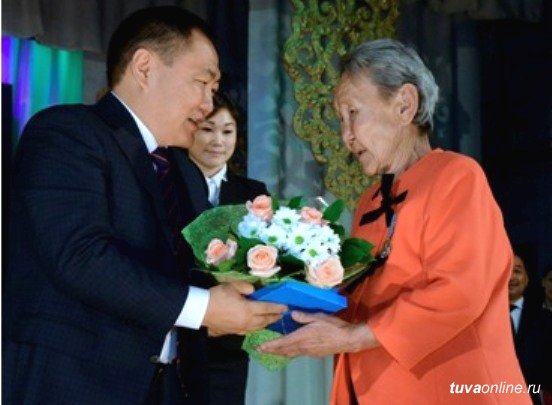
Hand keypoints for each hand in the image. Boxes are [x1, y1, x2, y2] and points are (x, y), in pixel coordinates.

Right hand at [202, 281, 286, 335]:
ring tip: (270, 321)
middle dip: (274, 318)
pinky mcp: (233, 332)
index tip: (285, 307)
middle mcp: (247, 321)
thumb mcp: (232, 286)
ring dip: (265, 324)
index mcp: (248, 309)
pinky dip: (255, 328)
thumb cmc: (217, 296)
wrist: (200, 311)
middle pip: (264, 320)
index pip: (267, 308)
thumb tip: (253, 290)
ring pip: (257, 327)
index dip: (277, 308)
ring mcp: (240, 328)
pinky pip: (248, 331)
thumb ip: (245, 287)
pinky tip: (255, 326)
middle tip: (281, 315)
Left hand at [257, 311, 378, 356]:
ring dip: (279, 353)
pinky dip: (289, 353)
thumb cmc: (334, 326)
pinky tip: (289, 351)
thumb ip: (304, 316)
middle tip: (261, 350)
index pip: (282, 343)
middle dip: (271, 351)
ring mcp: (309, 352)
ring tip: (271, 351)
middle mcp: (303, 347)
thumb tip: (291, 313)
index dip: (270, 345)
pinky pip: (298, 354)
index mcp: (302, 337)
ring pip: (290, 354)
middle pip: (284, 351)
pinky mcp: (314, 354)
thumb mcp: (318, 317)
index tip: (260, 347)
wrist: (347, 339)